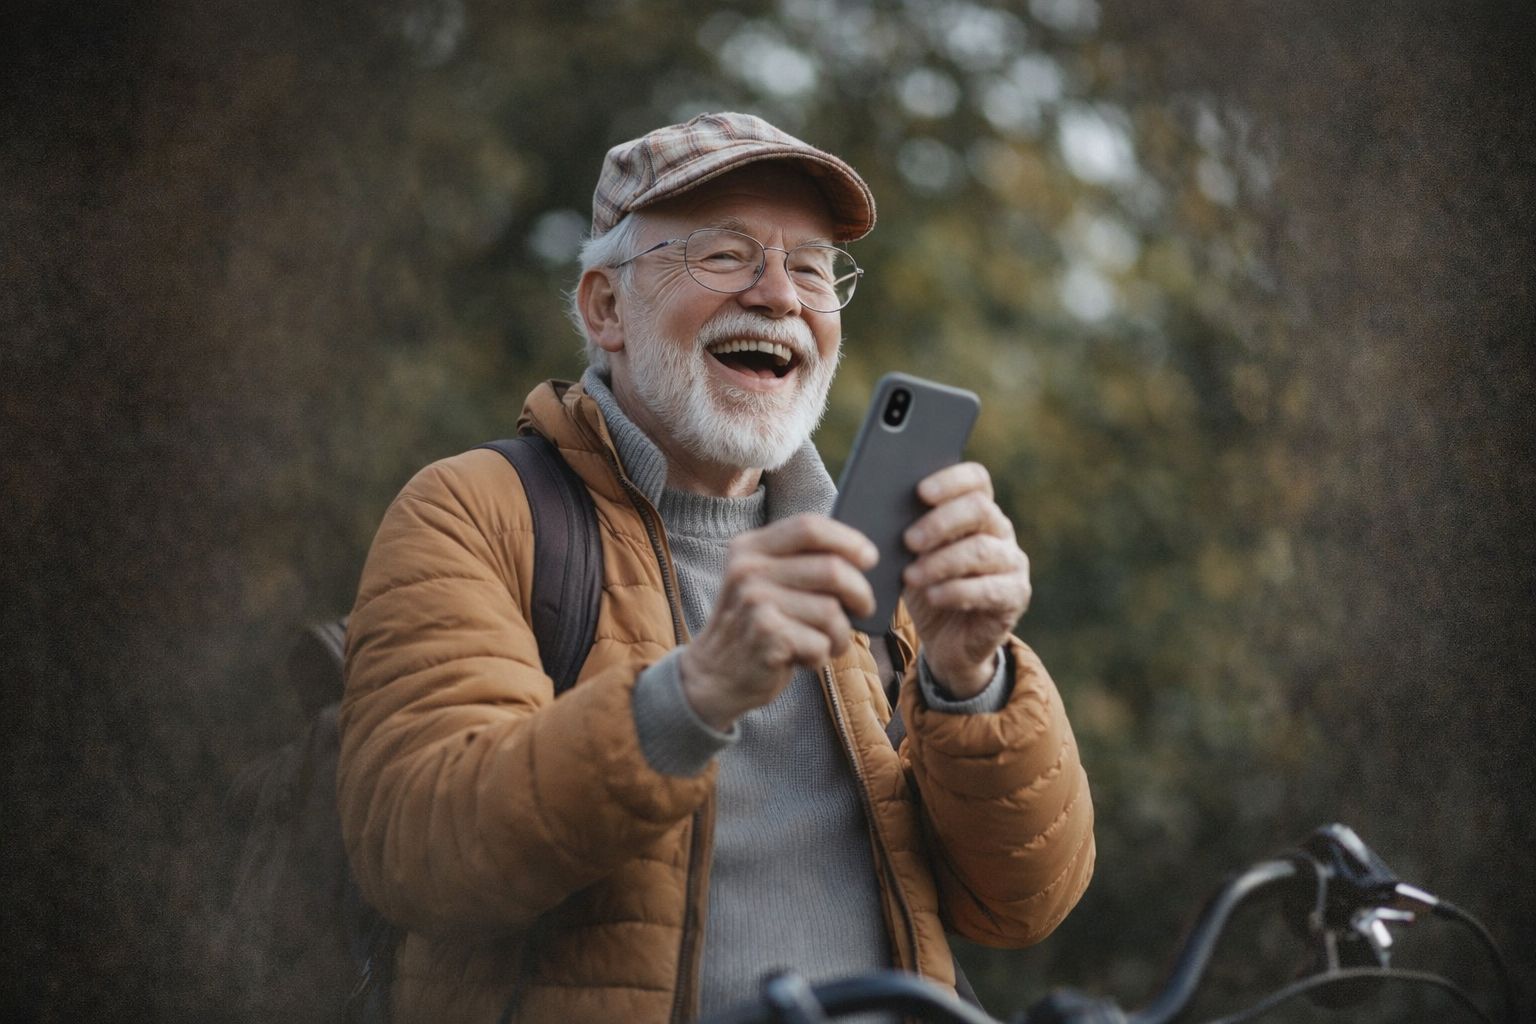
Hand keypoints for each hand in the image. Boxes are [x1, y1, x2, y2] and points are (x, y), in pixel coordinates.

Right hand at [679, 515, 876, 728]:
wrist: (715, 675)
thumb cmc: (757, 625)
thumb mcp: (765, 581)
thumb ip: (799, 562)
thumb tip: (863, 556)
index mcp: (749, 547)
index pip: (809, 526)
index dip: (848, 539)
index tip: (870, 557)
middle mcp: (747, 569)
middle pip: (831, 569)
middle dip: (860, 593)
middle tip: (863, 608)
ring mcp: (754, 602)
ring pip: (831, 611)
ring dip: (841, 634)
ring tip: (827, 642)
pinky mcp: (765, 636)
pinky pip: (820, 642)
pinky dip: (822, 656)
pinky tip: (805, 657)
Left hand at [901, 462, 1031, 698]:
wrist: (947, 641)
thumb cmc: (926, 587)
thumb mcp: (910, 557)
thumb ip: (905, 531)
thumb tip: (877, 512)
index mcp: (977, 509)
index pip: (976, 479)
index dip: (951, 479)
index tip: (920, 492)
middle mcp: (1000, 530)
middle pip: (979, 509)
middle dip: (940, 522)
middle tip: (908, 541)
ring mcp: (1012, 562)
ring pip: (981, 550)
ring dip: (941, 562)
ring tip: (911, 576)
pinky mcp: (1015, 596)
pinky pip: (989, 589)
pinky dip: (955, 591)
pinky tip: (932, 596)